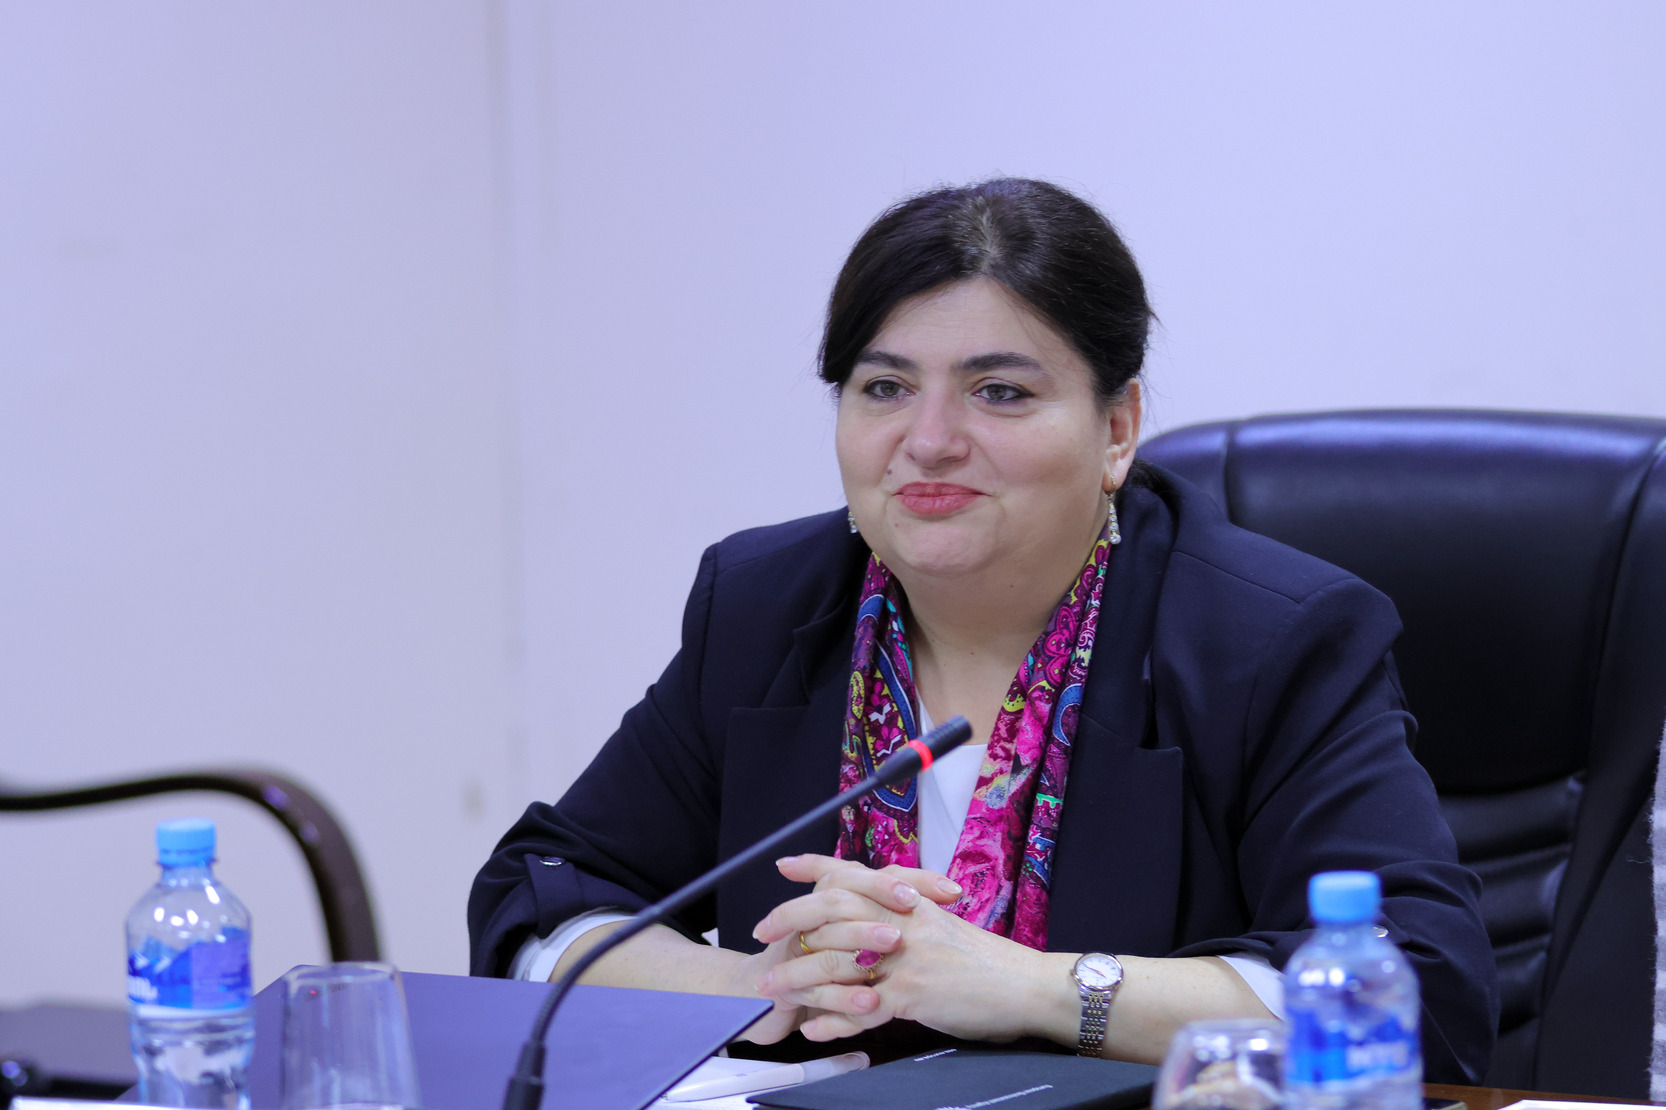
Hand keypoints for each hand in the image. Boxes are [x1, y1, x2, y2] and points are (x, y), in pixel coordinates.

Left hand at [753, 854, 1049, 1041]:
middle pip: (834, 907)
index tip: (784, 864)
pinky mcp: (915, 993)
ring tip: (771, 991)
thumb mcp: (945, 926)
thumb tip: (879, 916)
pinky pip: (862, 1007)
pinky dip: (834, 1019)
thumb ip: (909, 917)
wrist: (1029, 986)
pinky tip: (813, 1028)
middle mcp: (905, 920)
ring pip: (839, 959)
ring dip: (799, 976)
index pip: (855, 873)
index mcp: (912, 901)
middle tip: (762, 932)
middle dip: (791, 918)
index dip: (816, 866)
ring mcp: (907, 956)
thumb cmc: (989, 962)